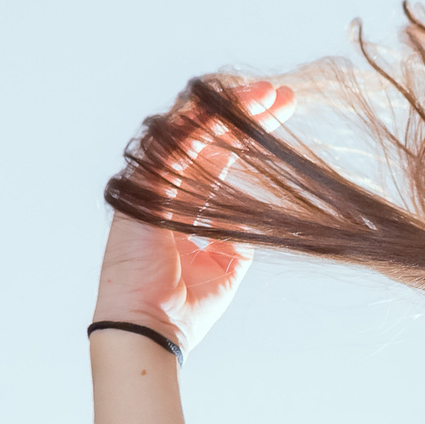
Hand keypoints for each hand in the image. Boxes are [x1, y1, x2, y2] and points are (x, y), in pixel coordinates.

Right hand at [93, 80, 294, 352]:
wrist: (153, 330)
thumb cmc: (184, 306)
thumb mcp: (226, 265)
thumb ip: (237, 233)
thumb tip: (258, 213)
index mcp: (179, 203)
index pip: (216, 155)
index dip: (247, 134)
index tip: (284, 112)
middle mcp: (162, 188)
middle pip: (203, 135)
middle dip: (241, 112)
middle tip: (281, 93)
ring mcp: (150, 187)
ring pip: (188, 132)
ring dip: (227, 110)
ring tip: (267, 94)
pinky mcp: (141, 191)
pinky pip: (172, 146)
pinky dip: (199, 124)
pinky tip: (230, 107)